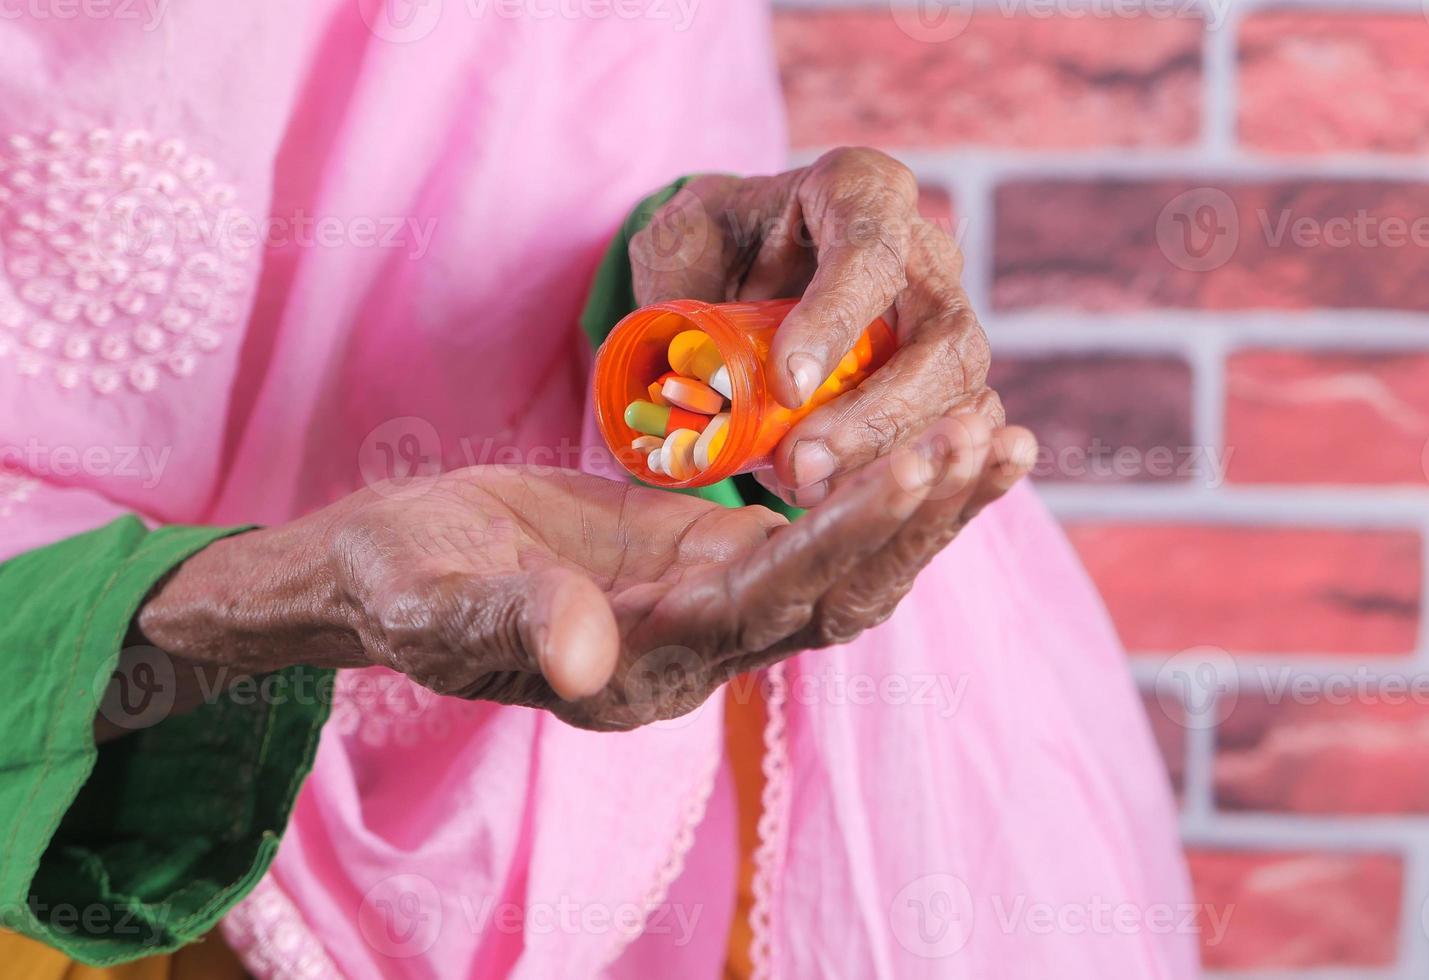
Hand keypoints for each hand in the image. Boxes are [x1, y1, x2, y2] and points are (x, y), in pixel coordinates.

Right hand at [135, 415, 1029, 731]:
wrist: (393, 576)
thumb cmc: (399, 586)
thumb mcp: (431, 599)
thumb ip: (502, 623)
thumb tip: (580, 645)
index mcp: (647, 667)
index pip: (772, 602)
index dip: (846, 535)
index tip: (917, 461)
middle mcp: (702, 649)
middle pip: (841, 594)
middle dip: (920, 523)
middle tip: (998, 441)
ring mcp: (713, 606)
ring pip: (846, 568)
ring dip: (925, 510)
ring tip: (1007, 441)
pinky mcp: (710, 561)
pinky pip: (815, 531)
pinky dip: (879, 489)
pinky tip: (934, 442)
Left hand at [631, 146, 1023, 506]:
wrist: (744, 264)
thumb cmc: (720, 242)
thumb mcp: (682, 240)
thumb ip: (681, 291)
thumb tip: (691, 373)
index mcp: (861, 191)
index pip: (870, 252)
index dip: (834, 323)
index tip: (786, 387)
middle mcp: (924, 250)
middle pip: (942, 336)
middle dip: (877, 413)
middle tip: (801, 465)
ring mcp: (946, 317)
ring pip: (958, 392)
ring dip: (888, 452)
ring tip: (807, 488)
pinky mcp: (946, 379)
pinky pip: (958, 430)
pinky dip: (909, 470)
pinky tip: (841, 497)